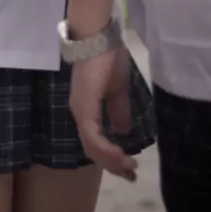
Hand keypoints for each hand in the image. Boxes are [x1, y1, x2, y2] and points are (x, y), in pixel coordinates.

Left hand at [69, 43, 137, 181]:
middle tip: (131, 174)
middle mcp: (79, 112)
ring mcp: (80, 110)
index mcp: (86, 108)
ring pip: (91, 147)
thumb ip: (119, 110)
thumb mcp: (118, 89)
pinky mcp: (83, 107)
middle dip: (113, 165)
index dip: (111, 157)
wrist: (97, 37)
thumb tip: (124, 131)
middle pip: (92, 149)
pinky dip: (105, 149)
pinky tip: (120, 154)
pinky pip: (92, 136)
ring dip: (111, 160)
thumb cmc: (107, 57)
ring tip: (129, 166)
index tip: (130, 167)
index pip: (95, 141)